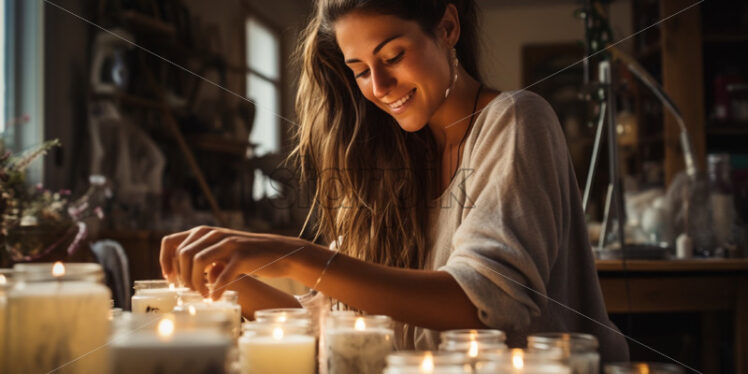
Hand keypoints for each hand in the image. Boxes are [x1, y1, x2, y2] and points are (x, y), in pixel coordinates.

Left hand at [159, 226, 313, 296]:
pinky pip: (222, 274)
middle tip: (191, 291)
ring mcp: (229, 243)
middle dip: (183, 277)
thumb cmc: (248, 256)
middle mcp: (214, 234)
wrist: (280, 252)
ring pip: (198, 262)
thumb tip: (178, 275)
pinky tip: (216, 297)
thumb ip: (202, 255)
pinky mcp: (243, 255)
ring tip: (203, 295)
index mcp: (204, 232)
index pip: (171, 242)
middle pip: (183, 255)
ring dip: (197, 283)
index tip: (169, 279)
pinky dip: (216, 289)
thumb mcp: (222, 250)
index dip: (165, 262)